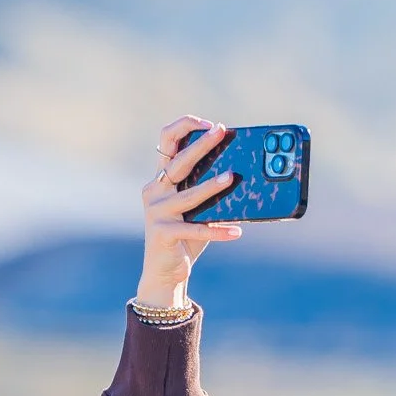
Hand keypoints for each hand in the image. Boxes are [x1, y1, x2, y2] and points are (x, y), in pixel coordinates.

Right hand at [136, 115, 241, 309]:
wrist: (166, 271)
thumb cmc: (185, 236)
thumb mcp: (196, 209)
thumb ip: (209, 191)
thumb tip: (242, 175)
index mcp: (160, 179)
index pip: (166, 142)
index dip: (185, 127)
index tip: (209, 124)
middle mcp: (153, 191)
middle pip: (178, 162)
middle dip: (201, 145)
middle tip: (221, 132)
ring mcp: (156, 212)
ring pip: (188, 195)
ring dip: (211, 186)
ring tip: (231, 178)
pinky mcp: (163, 233)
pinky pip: (195, 229)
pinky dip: (218, 231)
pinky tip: (237, 232)